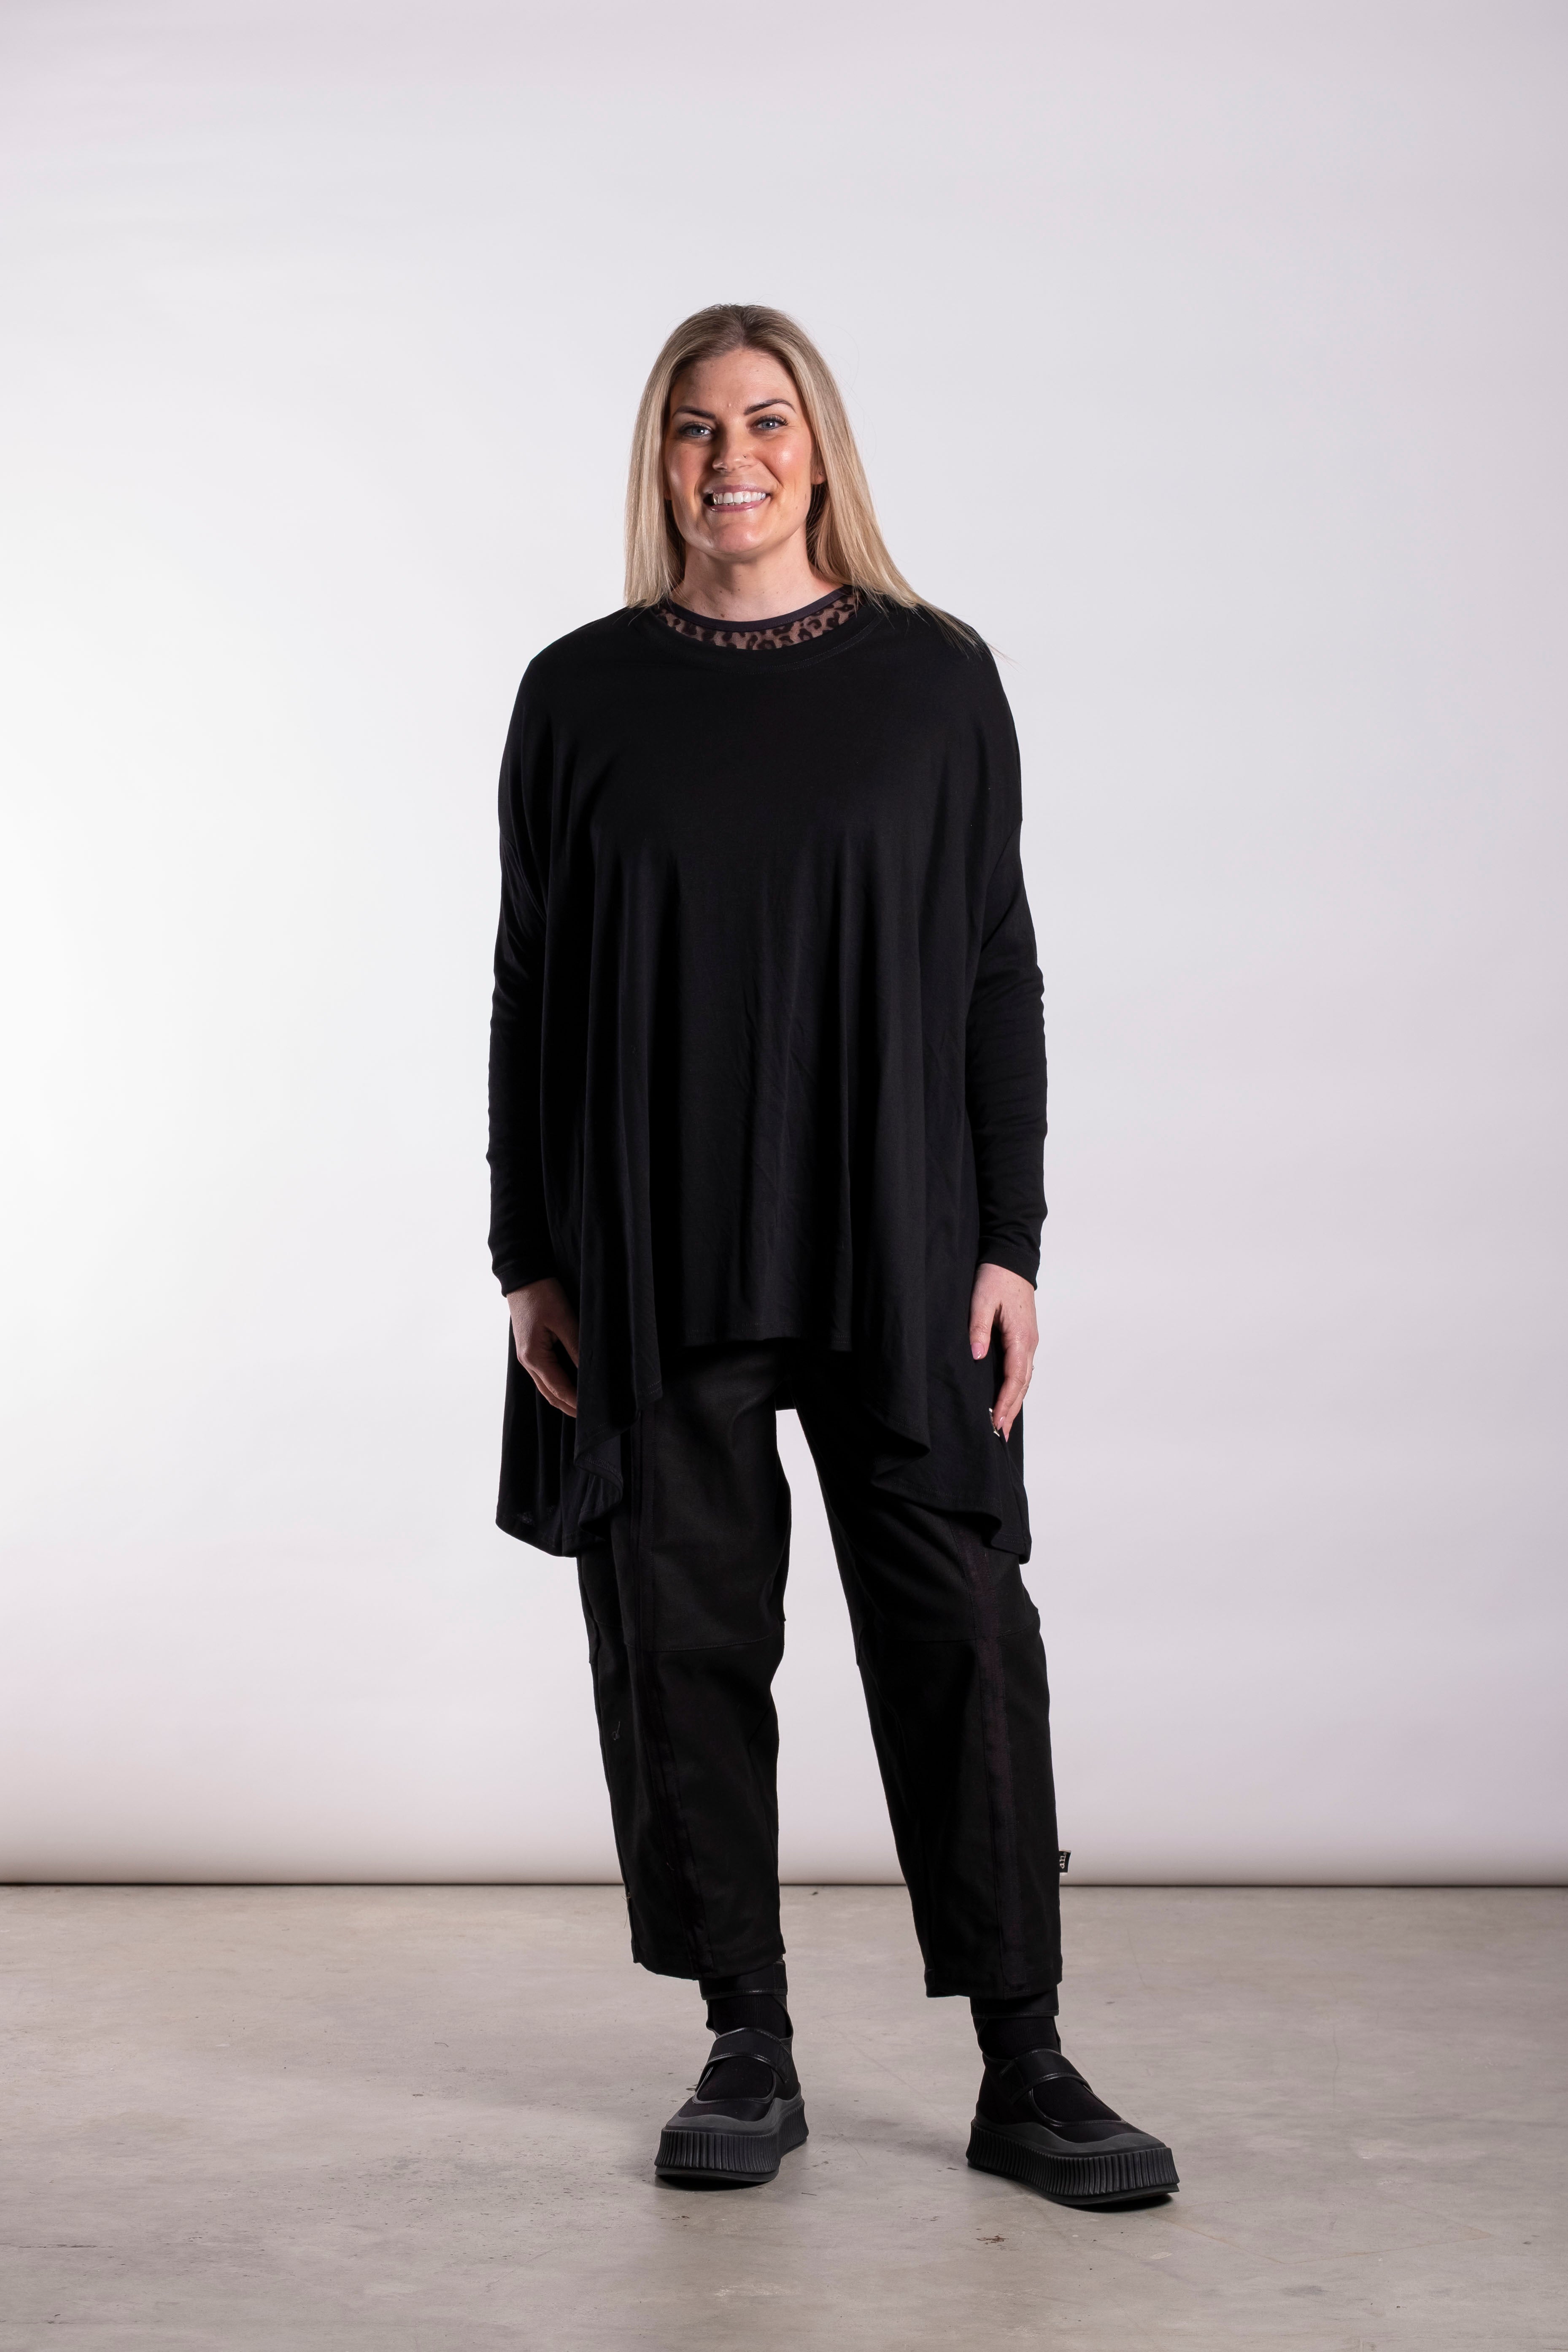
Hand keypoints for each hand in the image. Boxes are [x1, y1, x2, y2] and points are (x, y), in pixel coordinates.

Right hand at [506, 1276, 579, 1417]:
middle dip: (569, 1407)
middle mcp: (527, 1361)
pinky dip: (557, 1385)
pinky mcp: (530, 1349)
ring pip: (546, 1387)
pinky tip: (571, 1386)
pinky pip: (544, 1375)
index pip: (559, 1389)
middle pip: (550, 1394)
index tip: (594, 1414)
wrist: (522, 1276)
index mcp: (534, 1357)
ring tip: (582, 1408)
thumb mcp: (563, 1319)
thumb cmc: (542, 1294)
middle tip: (591, 1420)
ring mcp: (526, 1357)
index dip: (577, 1403)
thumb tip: (590, 1371)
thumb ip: (576, 1346)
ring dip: (563, 1399)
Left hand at [968, 1261, 1037, 1442]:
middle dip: (1011, 1410)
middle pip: (1022, 1385)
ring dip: (1014, 1402)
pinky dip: (1015, 1388)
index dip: (1005, 1402)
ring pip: (1023, 1379)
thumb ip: (978, 1328)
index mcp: (1021, 1337)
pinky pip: (1021, 1370)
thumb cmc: (995, 1277)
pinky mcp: (1024, 1339)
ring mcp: (1029, 1342)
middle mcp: (1029, 1343)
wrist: (1011, 1260)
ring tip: (1002, 1425)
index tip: (995, 1421)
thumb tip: (977, 1356)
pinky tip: (1007, 1398)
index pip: (1015, 1378)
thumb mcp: (981, 1300)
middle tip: (999, 1435)